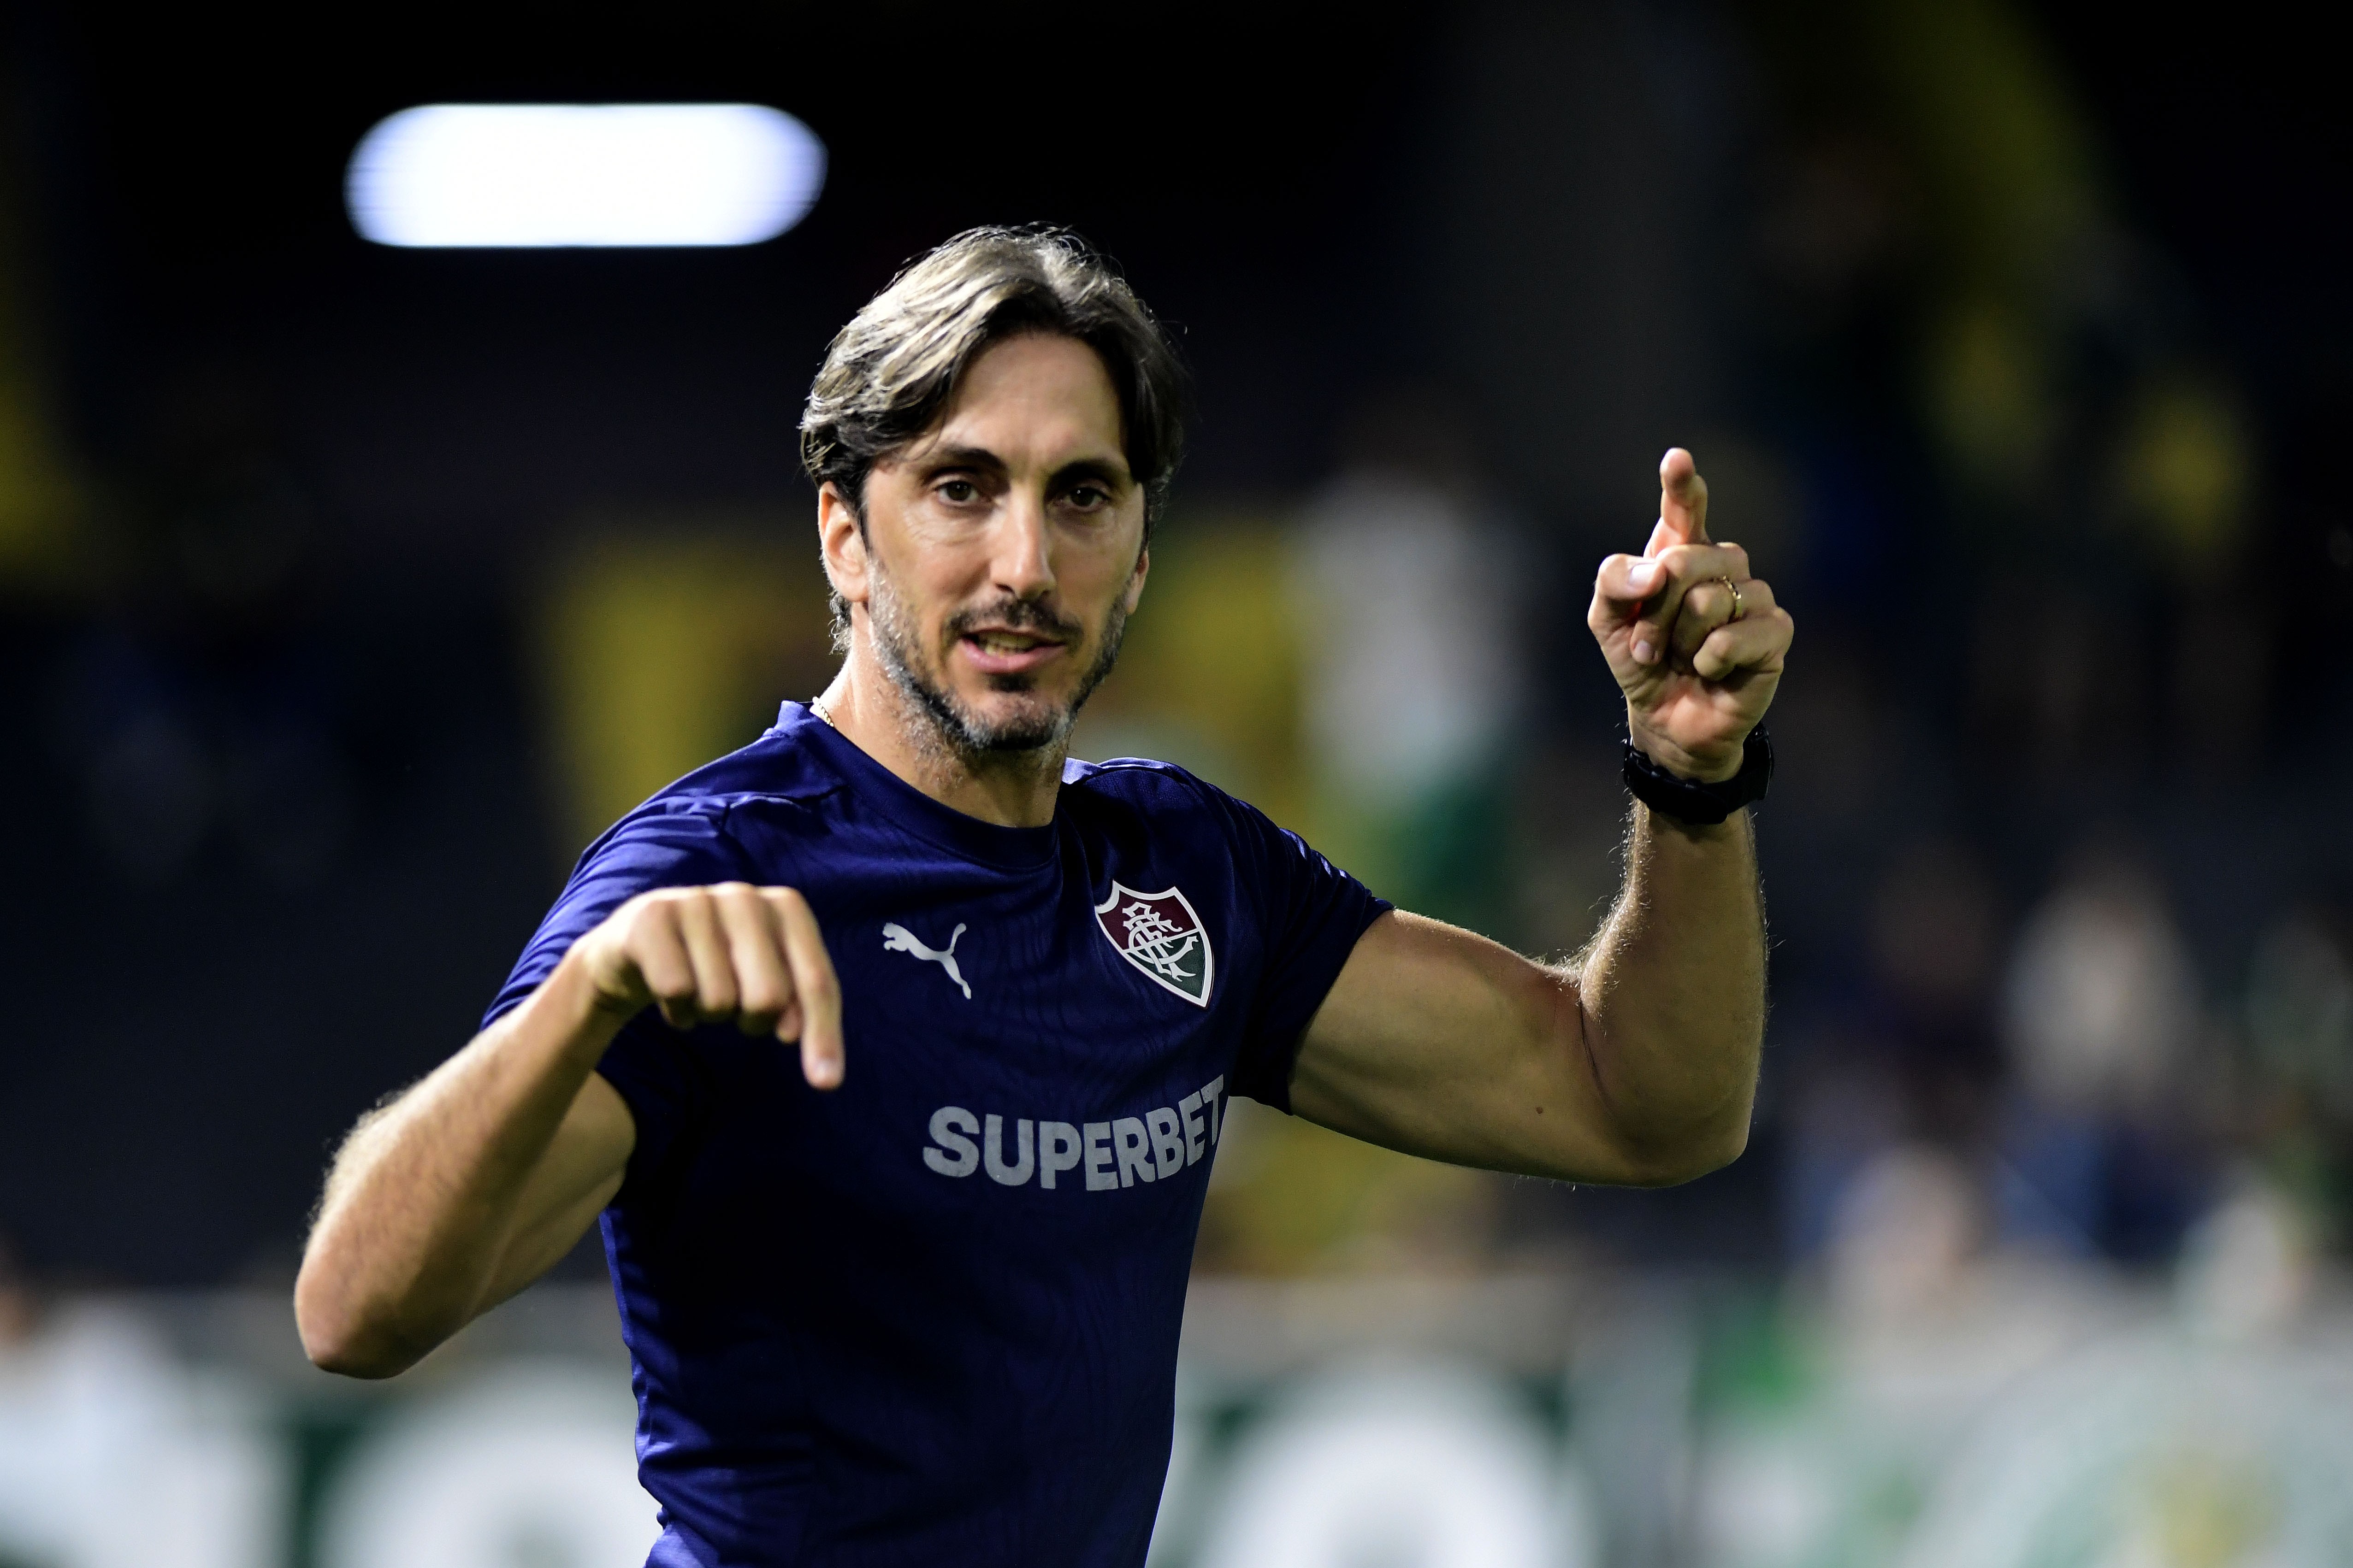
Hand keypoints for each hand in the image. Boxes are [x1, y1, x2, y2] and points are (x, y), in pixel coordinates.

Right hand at [572, 883, 843, 1088]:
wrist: (637, 948)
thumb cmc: (719, 968)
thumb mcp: (766, 983)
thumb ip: (802, 1016)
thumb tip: (826, 1075)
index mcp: (787, 907)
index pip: (817, 981)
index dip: (822, 1034)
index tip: (826, 1083)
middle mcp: (745, 896)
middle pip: (769, 997)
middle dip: (753, 1021)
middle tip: (736, 1009)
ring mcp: (697, 901)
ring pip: (719, 999)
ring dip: (709, 1012)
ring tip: (699, 991)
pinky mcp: (652, 916)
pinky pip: (676, 990)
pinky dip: (677, 1010)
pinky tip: (672, 995)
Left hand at [1588, 449, 1793, 782]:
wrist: (1665, 717)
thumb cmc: (1642, 660)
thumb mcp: (1607, 620)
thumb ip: (1614, 581)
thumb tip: (1656, 569)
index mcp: (1681, 551)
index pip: (1685, 510)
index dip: (1682, 485)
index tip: (1676, 460)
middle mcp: (1722, 564)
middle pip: (1684, 561)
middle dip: (1654, 612)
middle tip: (1648, 646)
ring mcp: (1754, 595)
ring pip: (1708, 600)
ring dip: (1680, 641)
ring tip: (1680, 659)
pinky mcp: (1775, 632)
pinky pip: (1735, 636)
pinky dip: (1710, 660)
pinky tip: (1710, 670)